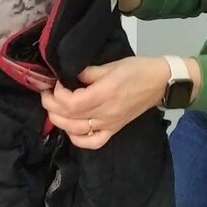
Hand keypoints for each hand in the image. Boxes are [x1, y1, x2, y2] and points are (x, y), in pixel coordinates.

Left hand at [42, 55, 169, 148]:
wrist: (160, 83)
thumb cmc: (137, 69)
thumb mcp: (112, 64)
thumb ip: (89, 72)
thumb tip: (69, 75)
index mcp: (105, 94)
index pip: (72, 102)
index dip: (58, 94)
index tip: (57, 82)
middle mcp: (105, 113)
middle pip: (70, 117)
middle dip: (51, 106)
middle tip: (46, 93)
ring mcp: (109, 124)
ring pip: (76, 131)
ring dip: (58, 121)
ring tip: (53, 108)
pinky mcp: (114, 130)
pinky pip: (92, 142)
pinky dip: (77, 139)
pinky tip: (70, 128)